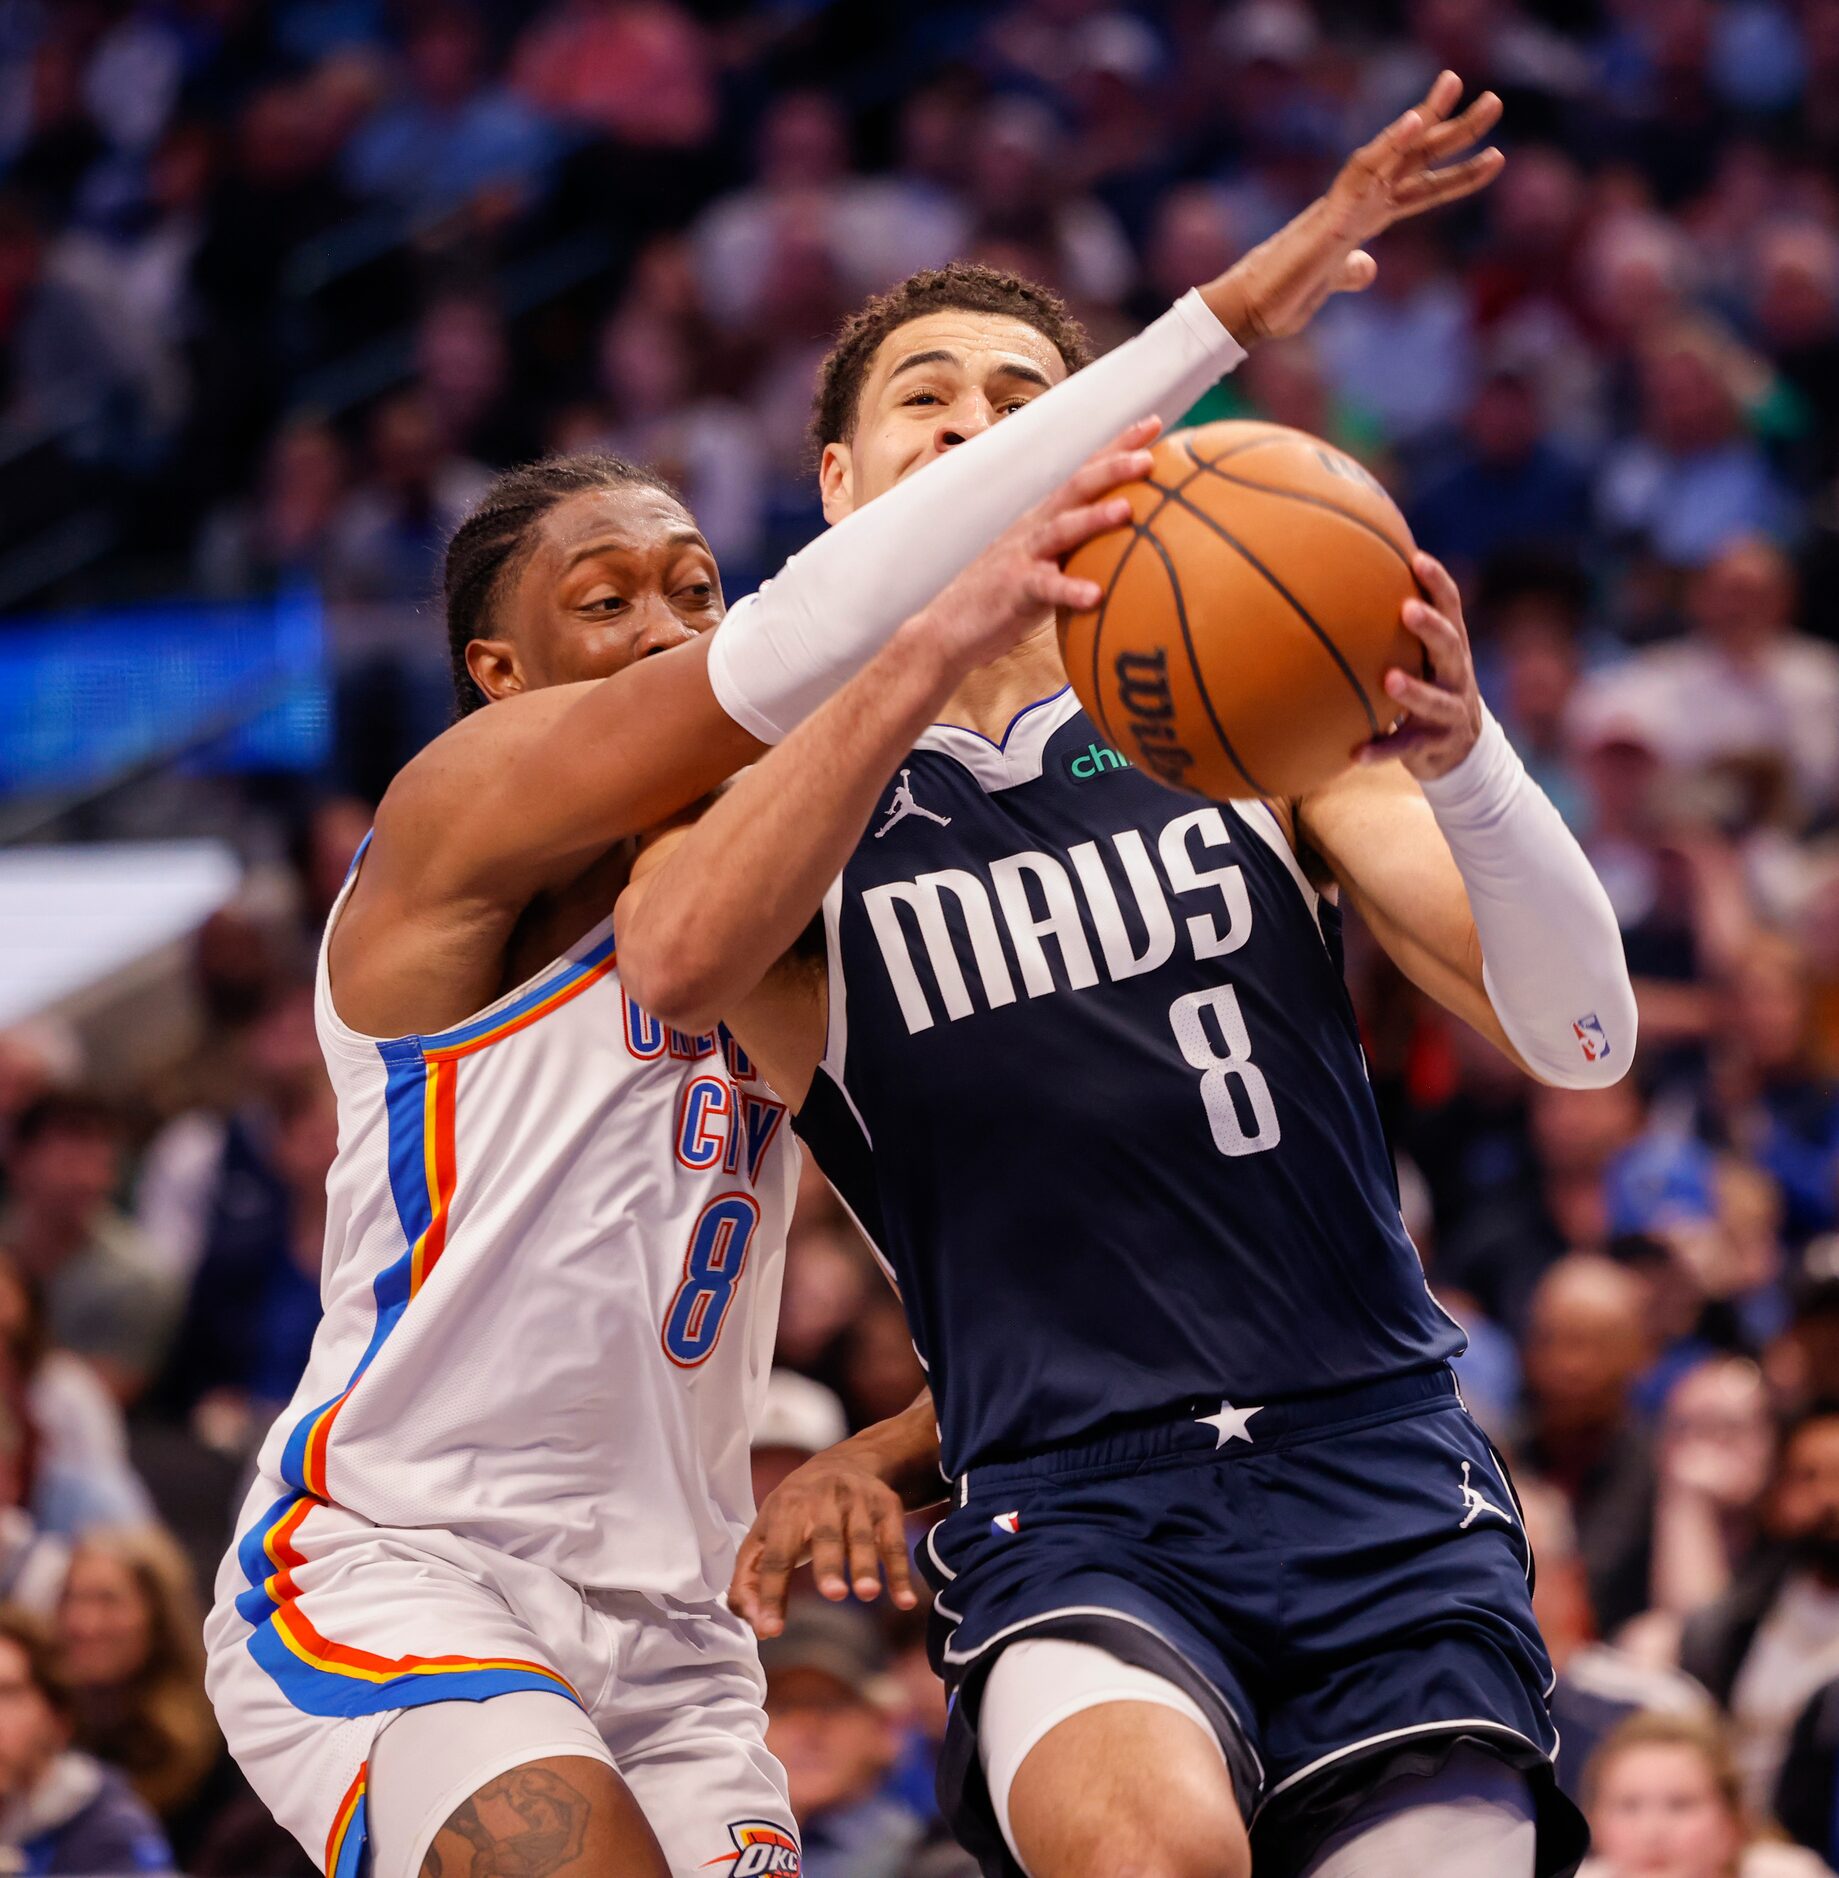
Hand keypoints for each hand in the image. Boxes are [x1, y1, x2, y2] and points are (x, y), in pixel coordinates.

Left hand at [729, 1447, 918, 1638]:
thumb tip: (755, 1623)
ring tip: (866, 1594)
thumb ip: (750, 1579)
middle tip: (832, 1595)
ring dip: (865, 1565)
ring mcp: (858, 1501)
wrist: (847, 1462)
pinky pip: (895, 1542)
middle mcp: (823, 1499)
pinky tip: (905, 1602)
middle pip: (826, 1535)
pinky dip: (900, 1572)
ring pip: (862, 1536)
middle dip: (829, 1564)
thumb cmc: (798, 1511)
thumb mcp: (766, 1533)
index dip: (772, 1592)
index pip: (777, 1555)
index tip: (770, 1629)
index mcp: (786, 1508)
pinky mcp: (887, 1506)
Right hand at [916, 416, 1159, 676]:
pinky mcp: (1013, 589)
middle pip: (1076, 487)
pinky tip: (1095, 596)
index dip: (1117, 446)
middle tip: (1149, 456)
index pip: (1086, 473)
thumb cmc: (1007, 598)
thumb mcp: (1050, 566)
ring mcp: (1022, 555)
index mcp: (1047, 518)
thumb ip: (1082, 552)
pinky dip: (1069, 589)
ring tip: (1127, 510)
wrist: (949, 628)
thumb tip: (1134, 549)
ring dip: (1094, 518)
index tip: (1154, 424)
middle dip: (1113, 468)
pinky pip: (1045, 588)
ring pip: (1060, 529)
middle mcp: (1035, 527)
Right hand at [1210, 71, 1502, 344]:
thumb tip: (1367, 266)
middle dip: (1455, 131)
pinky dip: (1389, 145)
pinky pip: (1362, 173)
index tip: (1495, 157)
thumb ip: (1350, 270)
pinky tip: (1415, 122)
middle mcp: (1357, 205)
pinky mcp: (1329, 218)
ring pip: (1390, 154)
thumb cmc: (1282, 300)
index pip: (1418, 191)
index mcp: (1363, 221)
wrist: (1249, 312)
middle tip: (1495, 101)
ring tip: (1455, 86)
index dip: (1457, 176)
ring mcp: (1342, 207)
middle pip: (1413, 161)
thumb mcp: (1329, 285)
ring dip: (1425, 122)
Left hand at [1357, 551, 1483, 778]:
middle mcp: (1457, 676)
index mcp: (1453, 648)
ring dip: (1413, 690)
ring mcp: (1450, 711)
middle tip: (1407, 610)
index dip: (1439, 584)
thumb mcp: (1423, 658)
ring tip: (1388, 679)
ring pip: (1435, 700)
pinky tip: (1356, 754)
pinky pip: (1406, 747)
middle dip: (1431, 628)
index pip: (1452, 608)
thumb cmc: (1429, 687)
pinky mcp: (1435, 744)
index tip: (1417, 559)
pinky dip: (1381, 750)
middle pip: (1450, 646)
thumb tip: (1352, 579)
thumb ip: (1400, 629)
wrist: (1459, 750)